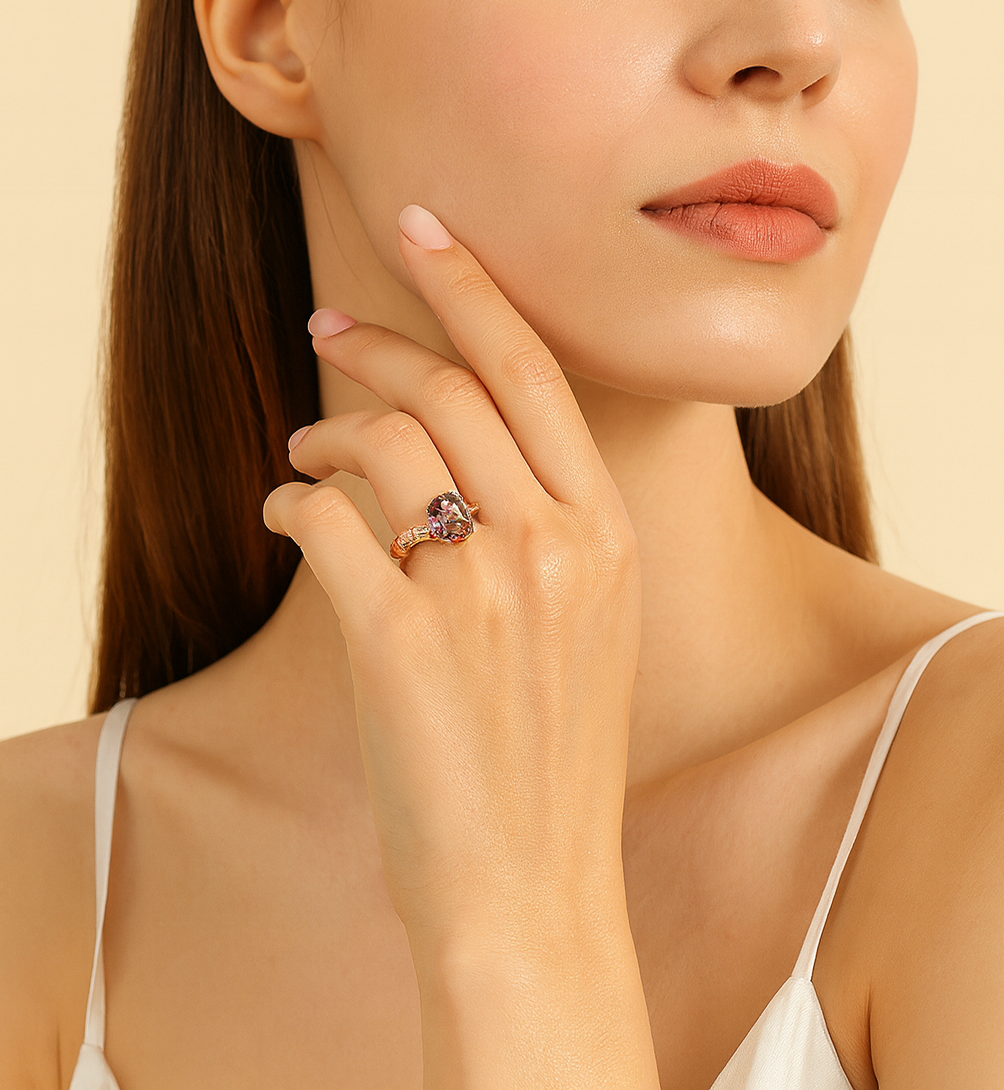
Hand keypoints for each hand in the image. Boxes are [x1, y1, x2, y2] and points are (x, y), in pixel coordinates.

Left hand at [262, 204, 642, 952]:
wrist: (531, 887)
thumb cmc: (553, 757)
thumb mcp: (597, 622)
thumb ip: (553, 526)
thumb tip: (460, 443)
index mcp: (607, 531)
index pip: (534, 369)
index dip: (472, 286)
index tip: (422, 226)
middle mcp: (554, 544)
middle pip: (450, 388)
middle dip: (377, 341)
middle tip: (327, 326)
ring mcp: (481, 589)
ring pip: (383, 444)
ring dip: (327, 434)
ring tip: (305, 455)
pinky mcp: (402, 638)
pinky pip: (326, 523)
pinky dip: (292, 506)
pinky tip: (286, 518)